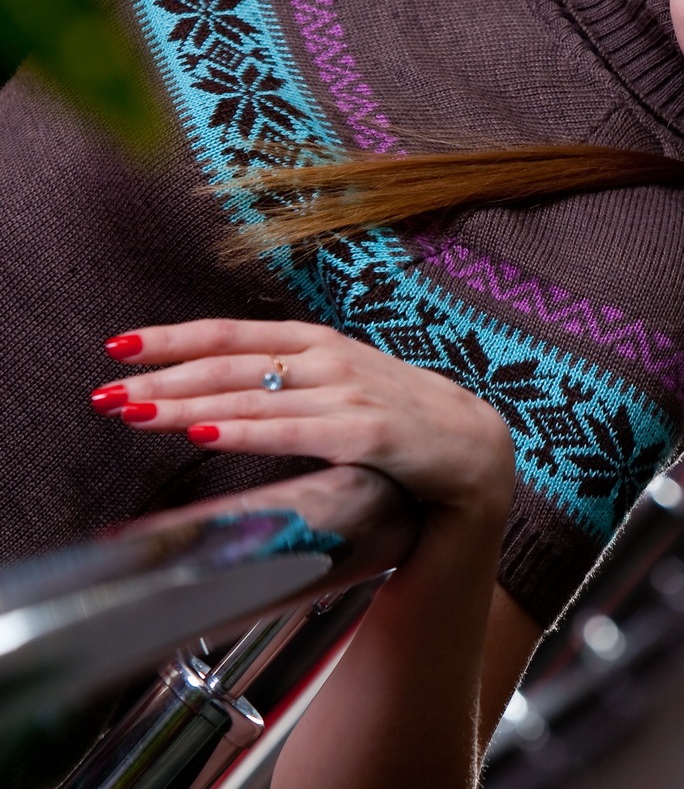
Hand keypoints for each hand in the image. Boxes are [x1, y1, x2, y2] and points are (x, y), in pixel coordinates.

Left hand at [90, 317, 514, 514]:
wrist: (474, 454)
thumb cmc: (404, 423)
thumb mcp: (344, 387)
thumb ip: (291, 382)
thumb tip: (223, 390)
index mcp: (319, 344)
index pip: (231, 334)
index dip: (172, 338)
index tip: (119, 347)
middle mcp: (328, 361)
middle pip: (227, 365)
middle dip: (159, 377)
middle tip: (103, 391)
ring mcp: (347, 395)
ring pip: (248, 397)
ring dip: (183, 406)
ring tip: (132, 413)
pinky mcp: (364, 435)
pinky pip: (289, 431)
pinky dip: (242, 431)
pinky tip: (202, 433)